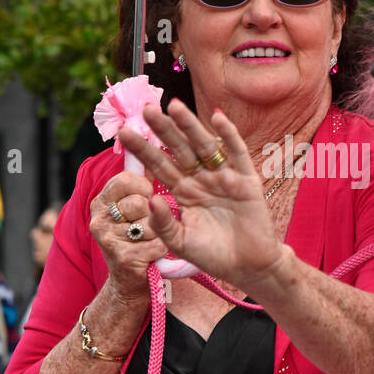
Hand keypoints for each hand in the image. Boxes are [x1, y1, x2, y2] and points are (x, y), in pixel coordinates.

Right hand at [89, 168, 174, 304]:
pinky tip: (152, 256)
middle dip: (153, 215)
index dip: (144, 187)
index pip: (125, 179)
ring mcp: (107, 239)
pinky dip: (162, 250)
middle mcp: (98, 219)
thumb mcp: (131, 210)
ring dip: (158, 234)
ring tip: (149, 242)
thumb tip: (149, 147)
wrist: (129, 284)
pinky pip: (157, 243)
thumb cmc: (137, 241)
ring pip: (150, 224)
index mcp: (100, 202)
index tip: (148, 199)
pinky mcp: (122, 258)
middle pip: (140, 202)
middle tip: (147, 228)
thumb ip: (137, 185)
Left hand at [118, 102, 285, 289]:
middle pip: (179, 149)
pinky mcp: (246, 179)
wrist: (249, 267)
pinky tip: (216, 118)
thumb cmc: (213, 255)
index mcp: (183, 192)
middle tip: (146, 109)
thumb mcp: (181, 243)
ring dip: (190, 125)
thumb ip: (164, 224)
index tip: (124, 133)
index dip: (143, 150)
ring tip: (174, 106)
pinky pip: (237, 152)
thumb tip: (150, 199)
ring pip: (204, 145)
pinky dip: (228, 135)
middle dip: (163, 130)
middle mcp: (202, 179)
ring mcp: (224, 177)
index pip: (160, 165)